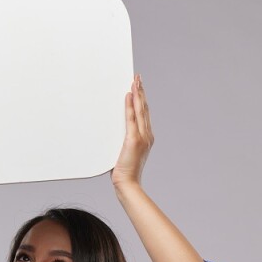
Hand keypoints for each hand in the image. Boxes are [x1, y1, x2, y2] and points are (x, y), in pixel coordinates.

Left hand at [110, 72, 153, 189]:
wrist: (127, 183)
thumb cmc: (124, 171)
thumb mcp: (124, 152)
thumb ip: (122, 141)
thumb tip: (114, 133)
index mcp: (146, 138)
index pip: (144, 114)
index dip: (142, 100)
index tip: (138, 87)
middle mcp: (147, 135)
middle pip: (144, 109)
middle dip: (141, 92)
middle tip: (137, 78)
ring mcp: (142, 137)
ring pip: (140, 110)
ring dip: (137, 94)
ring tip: (134, 81)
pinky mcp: (133, 140)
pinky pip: (131, 118)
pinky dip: (130, 105)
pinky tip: (129, 95)